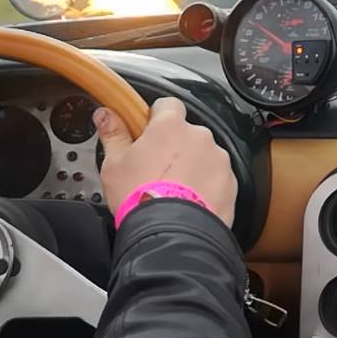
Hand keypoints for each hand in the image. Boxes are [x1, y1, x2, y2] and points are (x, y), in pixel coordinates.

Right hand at [94, 97, 236, 226]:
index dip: (157, 117)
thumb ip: (114, 134)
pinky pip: (217, 177)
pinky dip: (207, 185)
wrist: (171, 233)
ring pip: (204, 155)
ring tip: (175, 190)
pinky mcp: (231, 182)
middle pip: (187, 133)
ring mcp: (218, 159)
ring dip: (192, 166)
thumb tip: (105, 114)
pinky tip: (191, 201)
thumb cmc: (140, 197)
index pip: (168, 105)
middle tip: (157, 169)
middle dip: (175, 147)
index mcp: (170, 126)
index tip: (148, 133)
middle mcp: (199, 136)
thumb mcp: (115, 164)